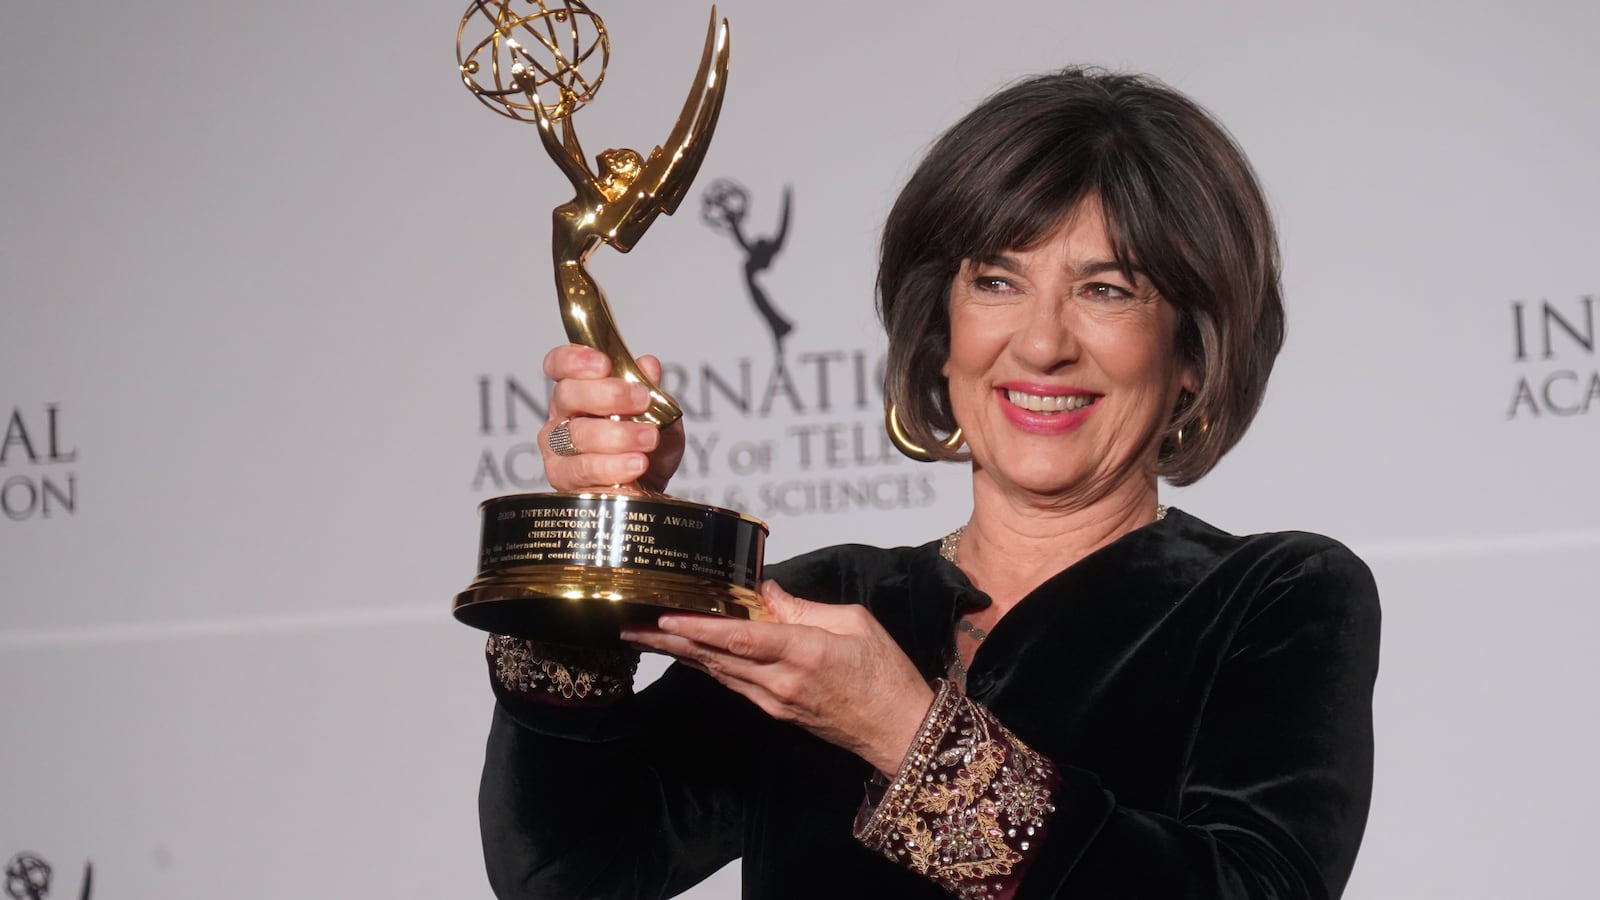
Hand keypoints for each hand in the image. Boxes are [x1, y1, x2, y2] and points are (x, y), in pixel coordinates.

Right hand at [540, 344, 684, 493]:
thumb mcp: (660, 415)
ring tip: (648, 439)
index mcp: (580, 390)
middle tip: (641, 400)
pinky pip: (583, 469)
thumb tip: (648, 365)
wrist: (648, 490)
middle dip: (609, 394)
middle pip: (568, 394)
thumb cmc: (646, 448)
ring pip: (577, 434)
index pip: (559, 364)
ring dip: (617, 435)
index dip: (575, 359)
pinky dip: (613, 466)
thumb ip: (652, 390)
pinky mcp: (563, 478)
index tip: (604, 364)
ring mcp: (558, 448)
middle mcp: (562, 415)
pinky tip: (636, 463)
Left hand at [622, 581, 935, 775]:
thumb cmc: (887, 676)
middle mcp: (782, 682)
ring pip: (718, 672)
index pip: (741, 638)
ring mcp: (776, 701)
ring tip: (645, 635)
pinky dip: (707, 666)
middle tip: (631, 626)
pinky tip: (686, 653)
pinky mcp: (776, 712)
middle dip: (670, 640)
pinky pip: (734, 684)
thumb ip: (805, 607)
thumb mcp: (855, 623)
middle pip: (715, 657)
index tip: (667, 615)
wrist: (901, 732)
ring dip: (680, 653)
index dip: (700, 627)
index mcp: (804, 653)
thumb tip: (768, 592)